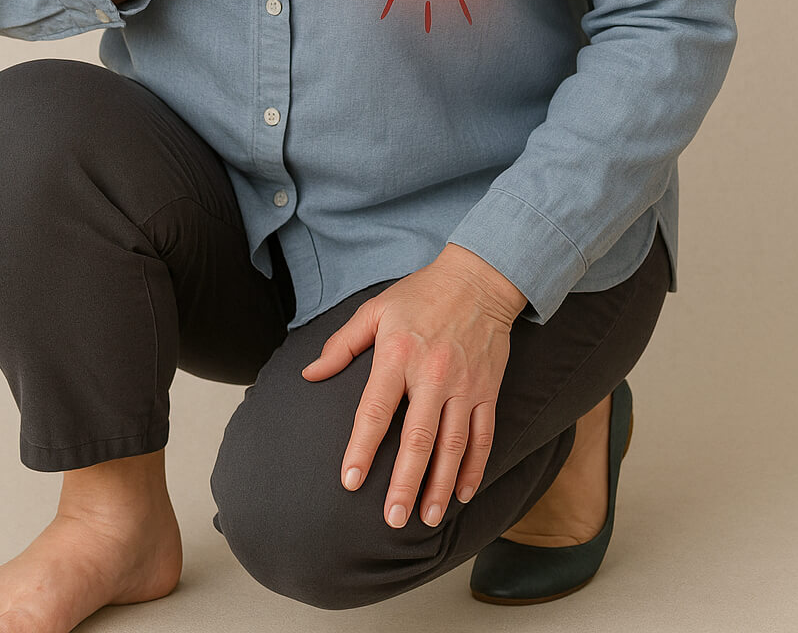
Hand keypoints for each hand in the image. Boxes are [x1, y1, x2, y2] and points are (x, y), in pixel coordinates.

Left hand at [301, 249, 525, 529]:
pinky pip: (482, 436)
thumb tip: (310, 375)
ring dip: (439, 485)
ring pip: (452, 445)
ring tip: (426, 519)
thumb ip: (342, 345)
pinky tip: (462, 494)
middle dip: (404, 482)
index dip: (361, 448)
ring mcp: (463, 385)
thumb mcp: (375, 310)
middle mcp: (432, 374)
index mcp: (398, 354)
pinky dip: (474, 468)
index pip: (375, 410)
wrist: (479, 279)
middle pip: (417, 438)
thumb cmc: (420, 294)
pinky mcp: (487, 390)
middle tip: (393, 519)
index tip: (350, 482)